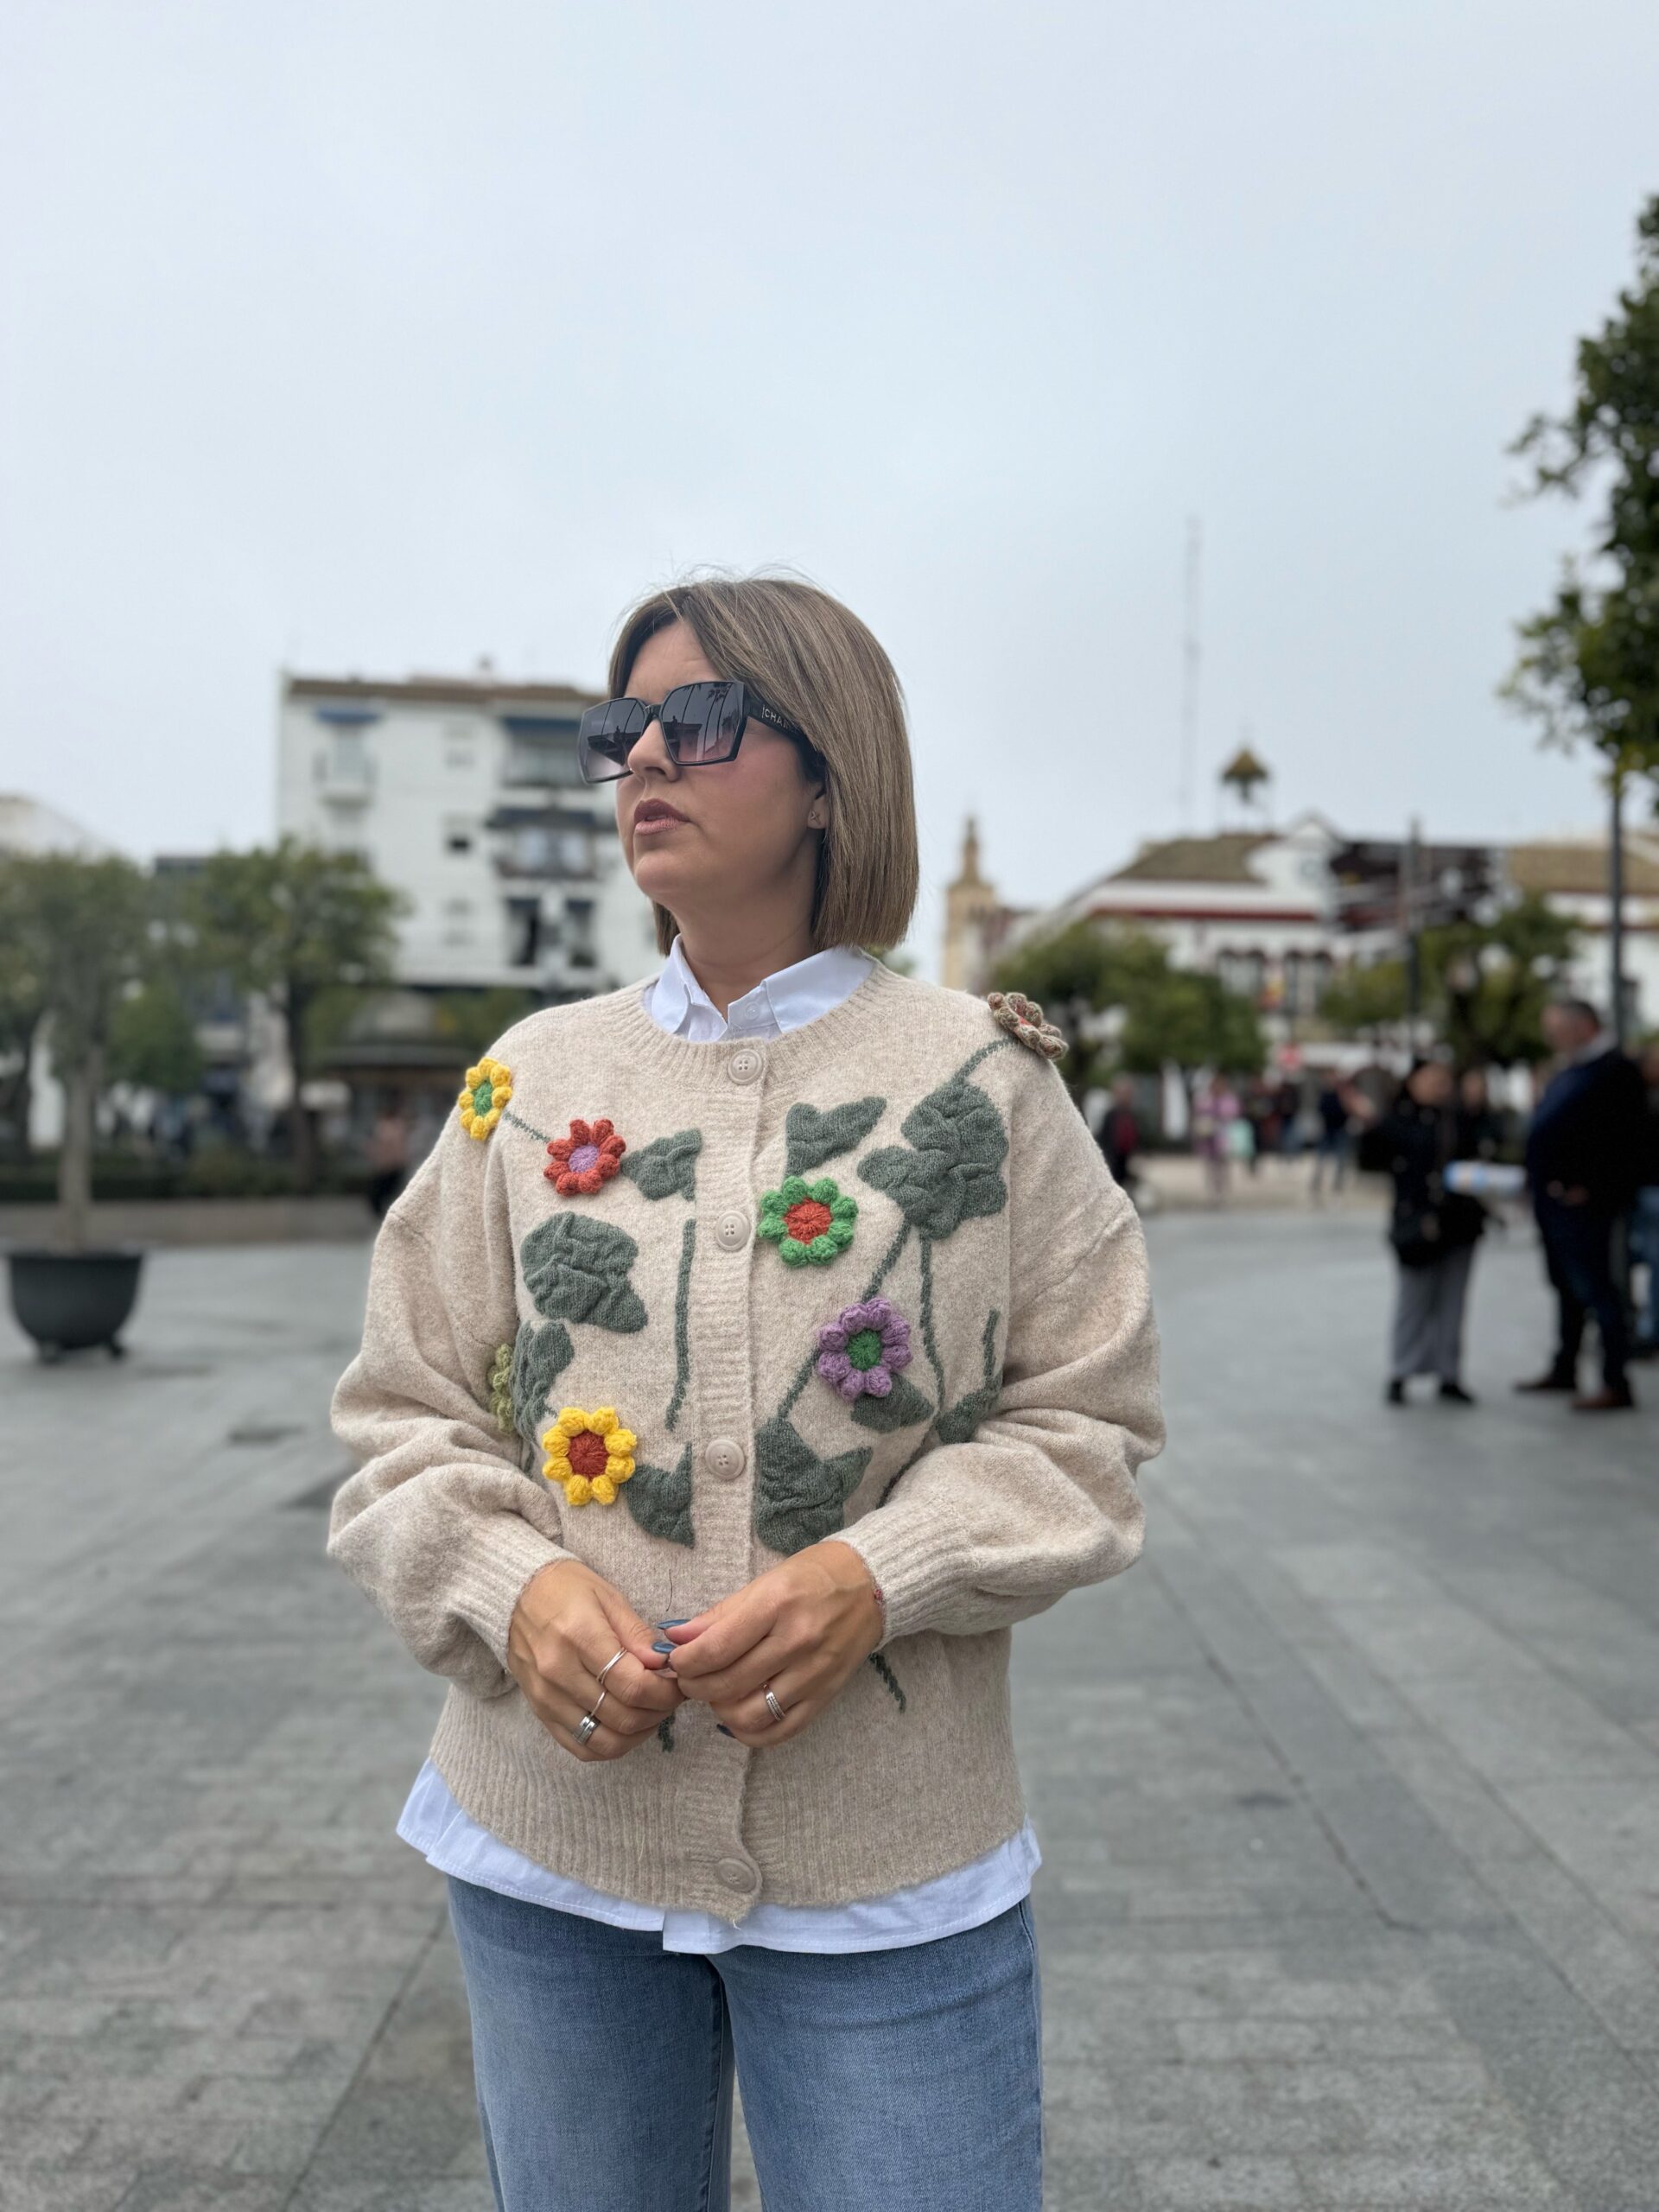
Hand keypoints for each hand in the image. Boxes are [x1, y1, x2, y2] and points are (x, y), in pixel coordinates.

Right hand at [507, 1558, 681, 1762]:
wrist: (516, 1594)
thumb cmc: (567, 1589)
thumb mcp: (608, 1597)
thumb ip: (637, 1634)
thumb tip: (665, 1664)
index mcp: (579, 1637)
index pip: (633, 1685)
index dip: (666, 1691)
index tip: (678, 1683)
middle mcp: (559, 1672)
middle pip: (623, 1716)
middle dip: (659, 1711)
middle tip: (670, 1696)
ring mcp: (546, 1697)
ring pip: (605, 1740)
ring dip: (638, 1732)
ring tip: (650, 1711)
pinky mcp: (540, 1712)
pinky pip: (580, 1747)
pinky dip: (610, 1745)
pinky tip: (625, 1726)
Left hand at [662, 1540, 882, 1747]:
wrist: (872, 1584)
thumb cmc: (813, 1576)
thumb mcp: (764, 1581)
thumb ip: (718, 1615)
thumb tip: (674, 1638)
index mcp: (778, 1604)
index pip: (716, 1648)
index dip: (684, 1662)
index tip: (674, 1661)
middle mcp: (798, 1641)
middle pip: (727, 1685)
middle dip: (695, 1686)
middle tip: (689, 1678)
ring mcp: (814, 1673)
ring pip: (750, 1715)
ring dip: (720, 1711)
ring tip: (716, 1694)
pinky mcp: (826, 1696)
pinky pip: (781, 1732)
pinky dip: (751, 1732)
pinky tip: (740, 1715)